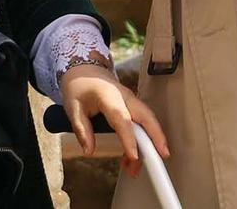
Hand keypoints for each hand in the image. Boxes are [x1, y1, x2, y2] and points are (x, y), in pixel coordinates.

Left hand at [59, 63, 169, 177]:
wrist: (85, 70)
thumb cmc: (79, 87)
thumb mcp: (73, 108)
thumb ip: (82, 130)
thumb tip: (89, 151)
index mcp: (108, 95)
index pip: (122, 118)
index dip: (130, 138)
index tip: (134, 155)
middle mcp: (125, 96)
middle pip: (145, 116)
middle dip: (156, 136)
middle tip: (163, 155)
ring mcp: (131, 100)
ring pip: (148, 119)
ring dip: (151, 141)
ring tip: (140, 166)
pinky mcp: (133, 105)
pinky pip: (143, 121)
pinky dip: (145, 138)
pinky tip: (135, 156)